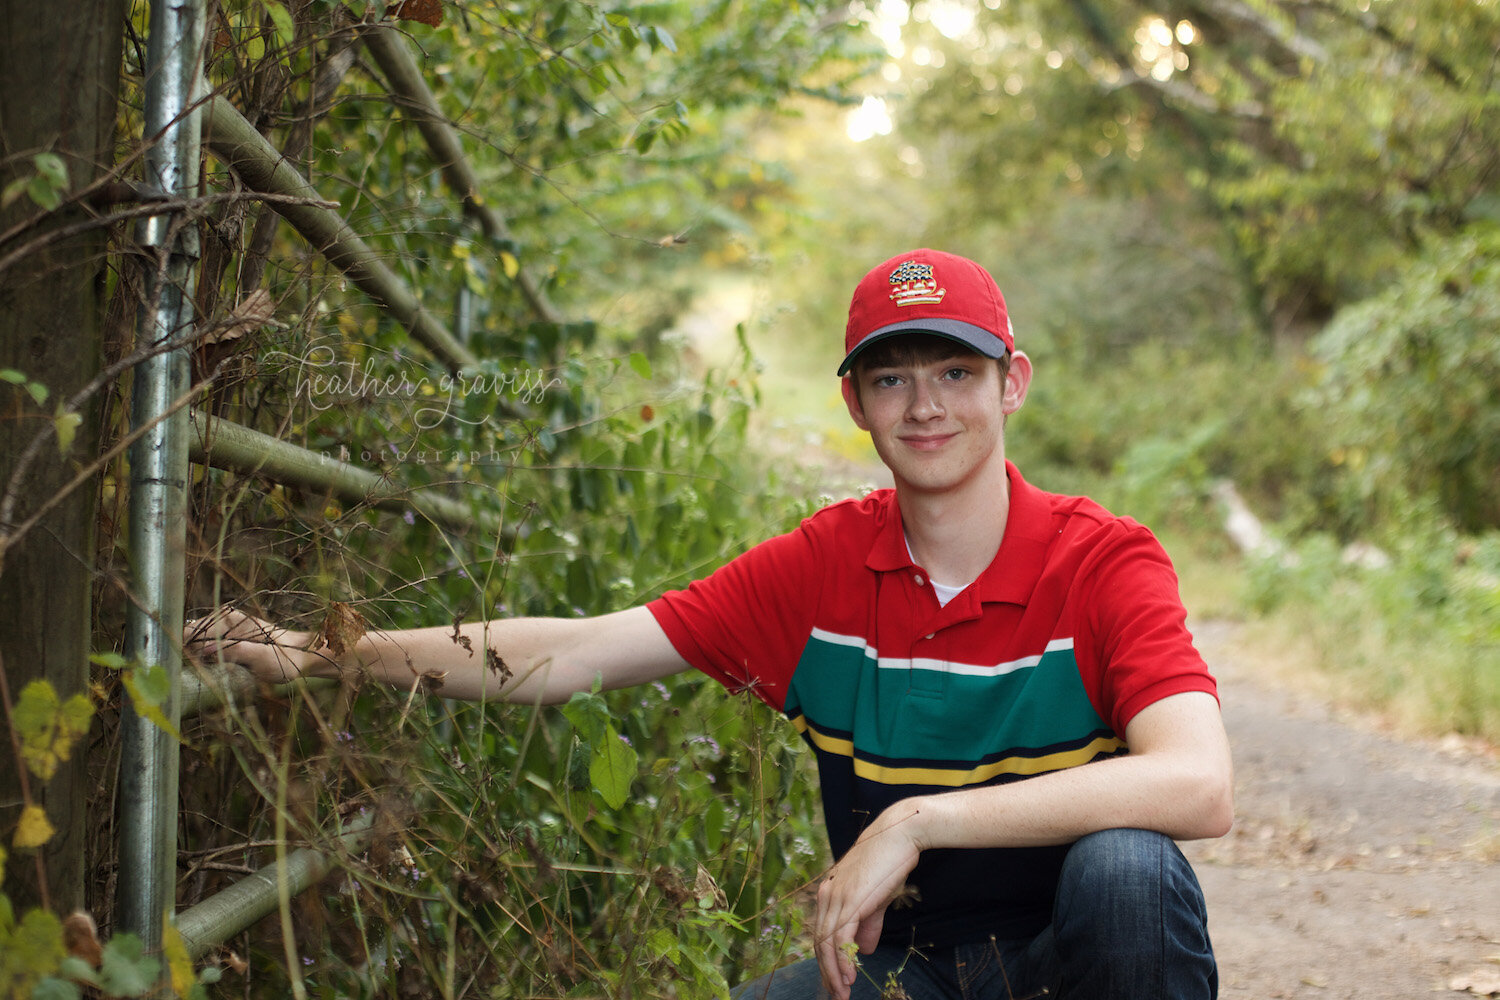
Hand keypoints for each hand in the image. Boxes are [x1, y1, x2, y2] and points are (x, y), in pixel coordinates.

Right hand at [185, 608, 311, 682]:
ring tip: (208, 671)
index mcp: (230, 620)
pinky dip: (203, 656)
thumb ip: (235, 652)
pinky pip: (204, 644)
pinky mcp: (226, 635)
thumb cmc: (284, 658)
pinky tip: (213, 667)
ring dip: (195, 656)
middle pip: (189, 636)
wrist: (300, 655)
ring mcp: (224, 626)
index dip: (185, 651)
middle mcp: (224, 618)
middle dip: (189, 654)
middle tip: (201, 672)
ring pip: (194, 641)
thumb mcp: (262, 659)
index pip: (190, 632)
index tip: (191, 668)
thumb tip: (203, 651)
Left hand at [813, 798, 925, 999]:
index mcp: (829, 892)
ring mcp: (836, 897)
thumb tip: (862, 949)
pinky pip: (839, 938)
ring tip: (842, 992)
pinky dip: (842, 961)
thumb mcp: (875, 897)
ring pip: (826, 944)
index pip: (821, 933)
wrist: (899, 834)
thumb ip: (867, 923)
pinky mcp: (849, 900)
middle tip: (837, 995)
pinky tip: (849, 976)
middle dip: (827, 972)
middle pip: (819, 942)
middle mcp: (826, 895)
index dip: (827, 960)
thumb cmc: (889, 863)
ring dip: (834, 972)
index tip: (836, 981)